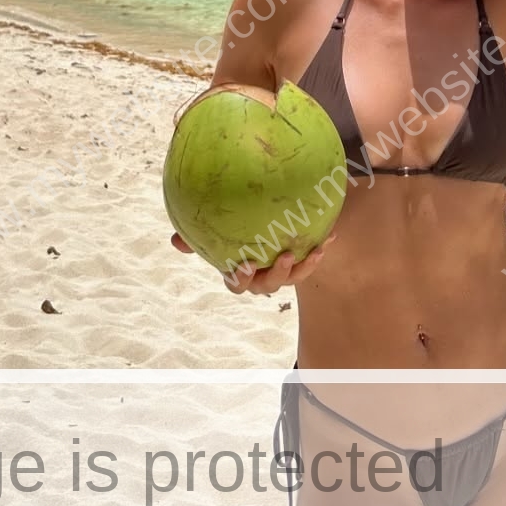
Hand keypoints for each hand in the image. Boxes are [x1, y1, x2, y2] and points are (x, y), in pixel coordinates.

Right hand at [170, 232, 336, 294]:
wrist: (268, 220)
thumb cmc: (235, 226)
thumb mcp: (218, 228)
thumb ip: (197, 234)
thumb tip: (174, 241)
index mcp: (241, 270)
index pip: (237, 283)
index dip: (241, 278)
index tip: (245, 265)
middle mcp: (262, 275)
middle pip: (268, 285)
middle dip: (277, 276)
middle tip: (284, 257)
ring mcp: (283, 271)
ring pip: (293, 278)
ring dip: (303, 267)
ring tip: (312, 251)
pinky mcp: (302, 261)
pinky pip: (311, 260)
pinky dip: (320, 249)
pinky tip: (330, 234)